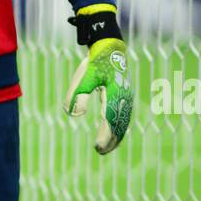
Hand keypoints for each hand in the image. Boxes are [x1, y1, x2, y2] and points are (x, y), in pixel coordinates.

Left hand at [64, 7, 133, 153]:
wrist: (109, 49)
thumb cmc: (95, 63)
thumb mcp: (83, 77)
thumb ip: (77, 95)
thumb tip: (74, 115)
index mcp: (114, 94)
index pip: (110, 120)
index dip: (105, 136)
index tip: (97, 147)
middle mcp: (123, 98)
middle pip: (120, 124)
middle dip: (111, 140)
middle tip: (100, 151)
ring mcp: (126, 97)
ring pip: (124, 122)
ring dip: (116, 136)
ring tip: (106, 148)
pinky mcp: (125, 96)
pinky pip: (125, 116)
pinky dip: (120, 128)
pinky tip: (113, 133)